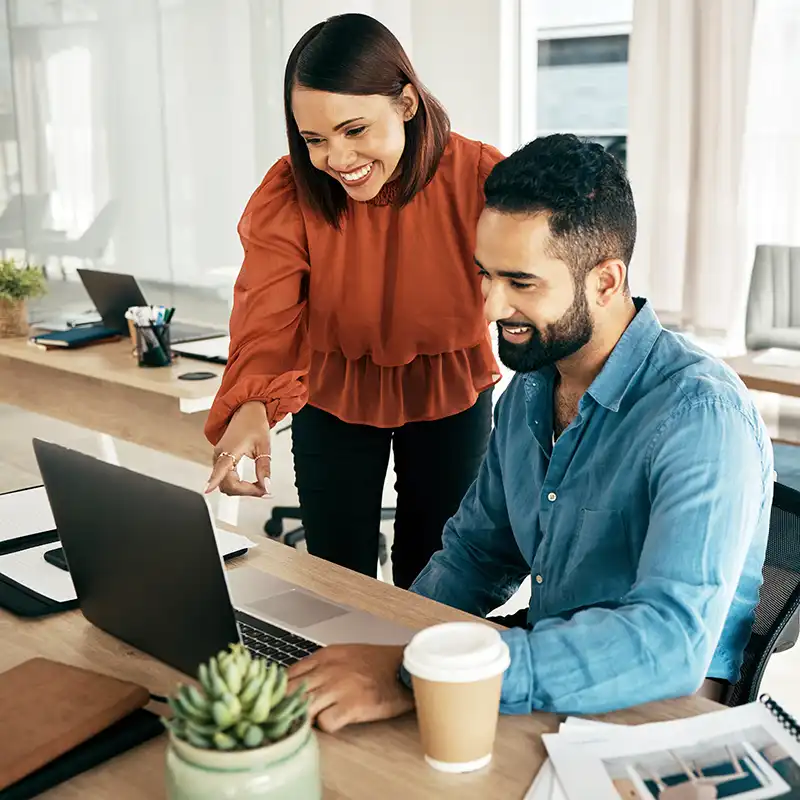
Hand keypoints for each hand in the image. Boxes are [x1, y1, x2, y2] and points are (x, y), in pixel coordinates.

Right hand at [205, 401, 270, 496]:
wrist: (246, 410)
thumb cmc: (254, 424)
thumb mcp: (264, 446)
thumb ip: (264, 468)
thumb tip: (267, 486)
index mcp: (229, 449)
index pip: (220, 468)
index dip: (213, 481)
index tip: (206, 490)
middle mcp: (220, 455)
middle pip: (226, 484)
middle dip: (245, 491)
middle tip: (264, 490)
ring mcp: (219, 458)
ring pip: (226, 484)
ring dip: (242, 489)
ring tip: (261, 487)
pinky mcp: (221, 460)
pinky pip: (226, 478)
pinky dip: (239, 484)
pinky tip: (252, 484)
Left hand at [287, 645, 412, 732]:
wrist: (405, 667)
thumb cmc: (378, 663)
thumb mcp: (345, 654)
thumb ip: (321, 666)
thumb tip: (299, 682)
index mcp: (325, 656)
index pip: (288, 675)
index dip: (282, 692)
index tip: (282, 702)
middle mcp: (328, 670)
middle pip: (291, 693)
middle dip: (288, 707)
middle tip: (290, 718)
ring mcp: (339, 688)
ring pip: (304, 708)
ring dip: (306, 718)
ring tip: (313, 722)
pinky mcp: (352, 705)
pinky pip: (325, 723)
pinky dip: (327, 727)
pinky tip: (335, 722)